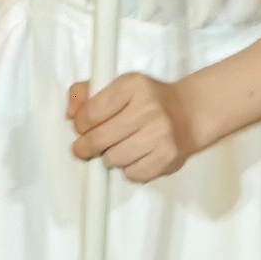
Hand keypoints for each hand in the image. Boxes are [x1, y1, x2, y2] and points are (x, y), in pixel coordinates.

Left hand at [66, 67, 195, 182]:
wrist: (190, 113)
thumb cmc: (148, 99)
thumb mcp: (120, 86)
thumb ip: (87, 93)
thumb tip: (70, 114)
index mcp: (134, 85)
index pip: (92, 112)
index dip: (80, 124)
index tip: (81, 128)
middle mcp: (149, 108)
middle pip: (100, 139)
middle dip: (86, 146)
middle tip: (84, 148)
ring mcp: (160, 134)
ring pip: (114, 159)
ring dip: (109, 157)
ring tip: (116, 148)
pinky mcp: (167, 157)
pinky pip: (132, 174)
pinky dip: (127, 169)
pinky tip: (134, 156)